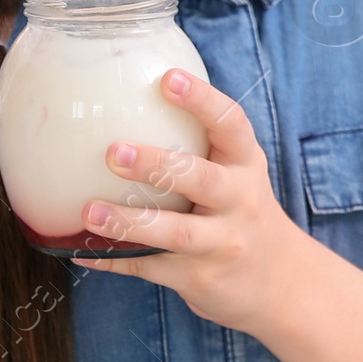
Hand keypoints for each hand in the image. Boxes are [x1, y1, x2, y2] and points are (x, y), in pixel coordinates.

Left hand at [82, 70, 307, 334]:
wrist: (281, 283)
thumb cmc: (242, 210)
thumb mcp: (239, 171)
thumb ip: (201, 142)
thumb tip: (129, 96)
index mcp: (245, 164)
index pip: (231, 124)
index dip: (202, 100)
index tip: (168, 79)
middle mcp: (239, 201)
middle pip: (201, 180)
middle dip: (157, 166)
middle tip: (113, 152)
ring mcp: (221, 244)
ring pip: (176, 233)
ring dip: (129, 222)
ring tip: (89, 212)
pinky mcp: (200, 278)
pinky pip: (151, 268)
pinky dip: (114, 260)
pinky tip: (81, 251)